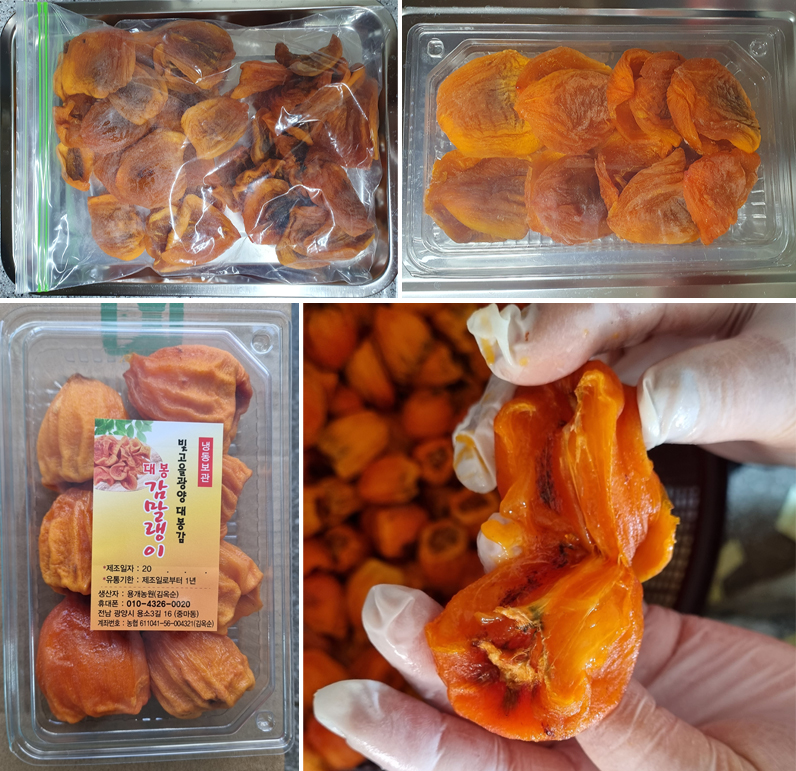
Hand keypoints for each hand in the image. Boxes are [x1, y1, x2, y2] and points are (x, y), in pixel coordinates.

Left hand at [314, 584, 795, 770]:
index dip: (407, 738)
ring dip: (481, 602)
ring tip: (442, 559)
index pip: (470, 768)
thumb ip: (634, 747)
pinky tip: (514, 545)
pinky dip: (551, 570)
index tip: (344, 706)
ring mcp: (604, 682)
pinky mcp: (642, 637)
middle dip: (427, 653)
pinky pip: (584, 600)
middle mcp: (571, 741)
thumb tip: (564, 700)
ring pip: (523, 640)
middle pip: (482, 697)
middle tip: (380, 603)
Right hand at [454, 303, 795, 494]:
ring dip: (517, 423)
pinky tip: (522, 474)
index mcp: (678, 275)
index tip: (517, 365)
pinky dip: (548, 445)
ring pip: (554, 378)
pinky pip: (574, 414)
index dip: (553, 325)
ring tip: (482, 466)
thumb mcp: (780, 380)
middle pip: (555, 336)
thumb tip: (643, 409)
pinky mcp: (623, 391)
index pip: (601, 290)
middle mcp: (639, 306)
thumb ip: (718, 388)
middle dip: (514, 389)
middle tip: (481, 441)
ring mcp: (628, 350)